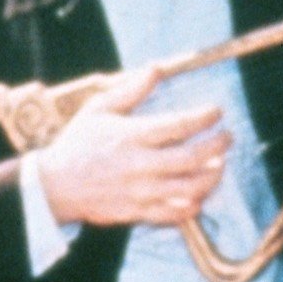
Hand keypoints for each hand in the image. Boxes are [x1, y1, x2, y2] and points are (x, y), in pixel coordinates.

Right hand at [36, 66, 230, 226]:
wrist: (54, 186)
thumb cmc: (77, 144)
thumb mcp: (98, 109)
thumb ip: (130, 90)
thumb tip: (155, 68)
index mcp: (131, 136)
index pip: (179, 125)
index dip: (204, 117)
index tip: (216, 112)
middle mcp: (140, 165)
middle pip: (192, 157)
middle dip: (218, 145)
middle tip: (228, 137)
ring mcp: (141, 192)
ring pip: (190, 188)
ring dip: (212, 176)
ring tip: (220, 165)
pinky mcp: (138, 213)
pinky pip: (174, 213)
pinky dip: (193, 205)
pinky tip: (200, 195)